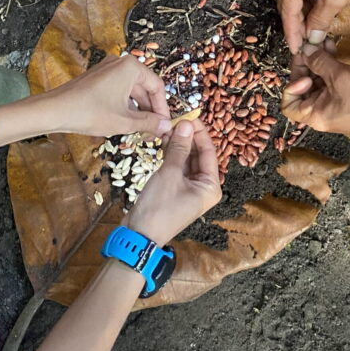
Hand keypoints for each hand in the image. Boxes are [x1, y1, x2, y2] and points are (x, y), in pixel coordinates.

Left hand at [39, 55, 171, 137]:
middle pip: (145, 87)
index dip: (163, 108)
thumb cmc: (88, 112)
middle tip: (155, 129)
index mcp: (131, 67)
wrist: (55, 110)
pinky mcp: (98, 77)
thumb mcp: (124, 121)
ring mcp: (108, 69)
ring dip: (138, 109)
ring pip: (131, 90)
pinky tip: (125, 121)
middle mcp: (120, 63)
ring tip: (141, 129)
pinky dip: (125, 105)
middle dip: (150, 109)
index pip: (157, 87)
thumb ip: (149, 122)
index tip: (165, 124)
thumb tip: (166, 126)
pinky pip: (119, 90)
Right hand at [127, 120, 221, 244]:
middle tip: (175, 118)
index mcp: (211, 186)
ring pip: (187, 159)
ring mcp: (190, 188)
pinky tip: (164, 139)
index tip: (188, 115)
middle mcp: (204, 187)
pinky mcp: (176, 189)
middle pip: (199, 154)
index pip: (209, 151)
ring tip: (168, 126)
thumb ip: (179, 148)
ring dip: (178, 144)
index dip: (199, 131)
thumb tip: (186, 124)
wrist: (139, 236)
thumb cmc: (158, 207)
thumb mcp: (170, 174)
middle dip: (187, 136)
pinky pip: (178, 167)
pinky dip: (172, 154)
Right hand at [279, 0, 349, 52]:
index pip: (288, 10)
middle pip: (288, 3)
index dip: (292, 32)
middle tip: (303, 44)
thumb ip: (321, 20)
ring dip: (303, 14)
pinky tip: (315, 14)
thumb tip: (312, 38)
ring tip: (310, 32)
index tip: (295, 49)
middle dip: (296, 24)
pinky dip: (308, 2)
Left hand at [282, 44, 349, 136]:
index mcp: (313, 115)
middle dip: (306, 65)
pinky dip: (330, 67)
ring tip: (322, 43)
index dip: (291, 85)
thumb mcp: (339, 76)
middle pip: (303, 89)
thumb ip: (319, 62)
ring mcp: (333, 105)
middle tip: (311, 47)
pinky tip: (332, 50)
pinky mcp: (345, 98)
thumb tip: (304, 50)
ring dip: (318, 62)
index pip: (288, 104)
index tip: (304, 69)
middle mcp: (320, 112)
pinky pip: (331, 82)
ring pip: (318, 83)